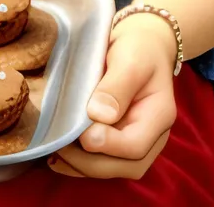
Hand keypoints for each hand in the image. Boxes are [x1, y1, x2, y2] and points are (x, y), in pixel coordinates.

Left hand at [47, 13, 177, 179]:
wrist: (142, 44)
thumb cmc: (138, 48)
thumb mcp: (131, 59)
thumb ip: (118, 85)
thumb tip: (99, 115)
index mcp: (159, 116)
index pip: (135, 146)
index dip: (107, 145)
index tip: (82, 132)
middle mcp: (151, 137)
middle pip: (123, 166)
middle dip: (88, 161)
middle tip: (59, 142)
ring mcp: (135, 142)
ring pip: (110, 169)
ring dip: (80, 165)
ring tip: (54, 149)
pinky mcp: (119, 142)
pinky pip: (101, 162)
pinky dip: (78, 163)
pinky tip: (57, 156)